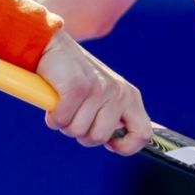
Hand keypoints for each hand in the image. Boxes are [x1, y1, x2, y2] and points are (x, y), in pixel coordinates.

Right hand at [34, 32, 150, 153]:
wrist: (52, 46)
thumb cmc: (75, 75)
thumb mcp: (104, 94)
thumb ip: (113, 114)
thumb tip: (114, 142)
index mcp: (130, 96)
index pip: (143, 134)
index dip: (125, 147)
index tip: (109, 144)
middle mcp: (119, 93)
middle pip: (100, 138)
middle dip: (81, 134)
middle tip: (74, 117)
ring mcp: (99, 89)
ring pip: (78, 131)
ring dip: (64, 123)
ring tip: (63, 105)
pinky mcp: (77, 87)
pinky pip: (61, 120)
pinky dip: (52, 117)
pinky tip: (52, 103)